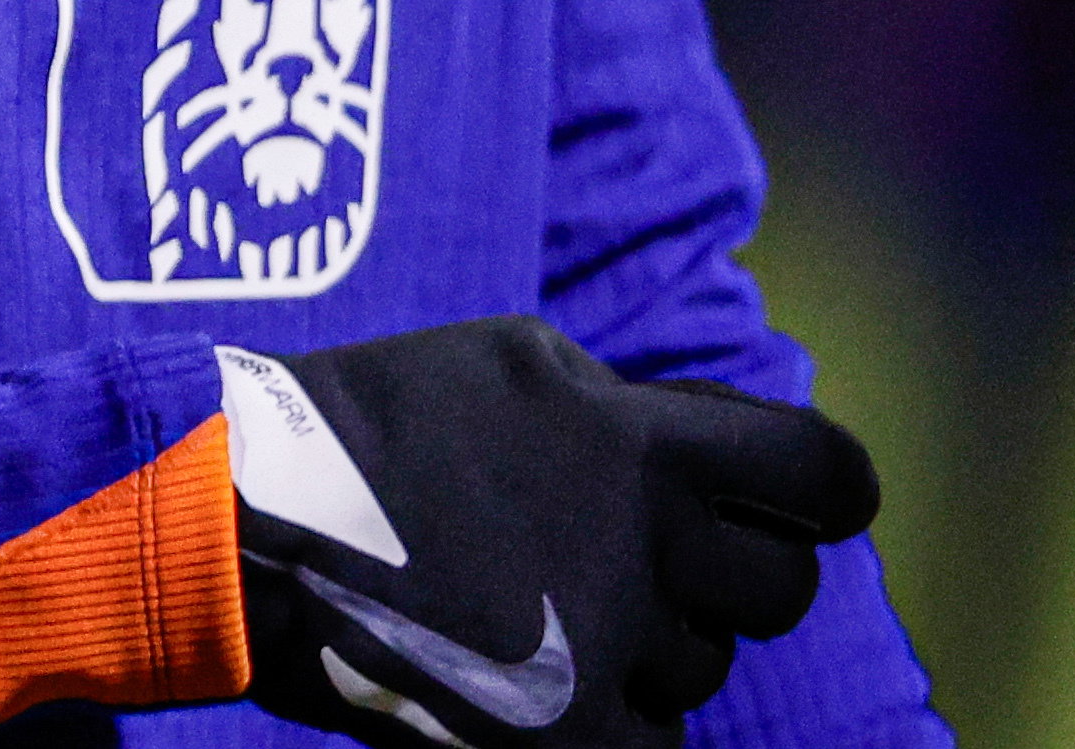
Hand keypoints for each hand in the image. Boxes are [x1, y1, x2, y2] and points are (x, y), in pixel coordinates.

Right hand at [221, 320, 879, 748]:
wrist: (248, 518)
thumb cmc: (382, 421)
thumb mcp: (522, 364)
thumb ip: (636, 413)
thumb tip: (729, 462)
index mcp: (645, 445)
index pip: (827, 480)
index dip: (825, 495)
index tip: (797, 505)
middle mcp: (647, 549)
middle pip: (781, 587)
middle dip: (732, 573)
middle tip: (651, 560)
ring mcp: (608, 653)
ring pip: (706, 665)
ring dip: (657, 642)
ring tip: (547, 604)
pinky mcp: (566, 743)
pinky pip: (658, 742)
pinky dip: (617, 716)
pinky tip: (543, 675)